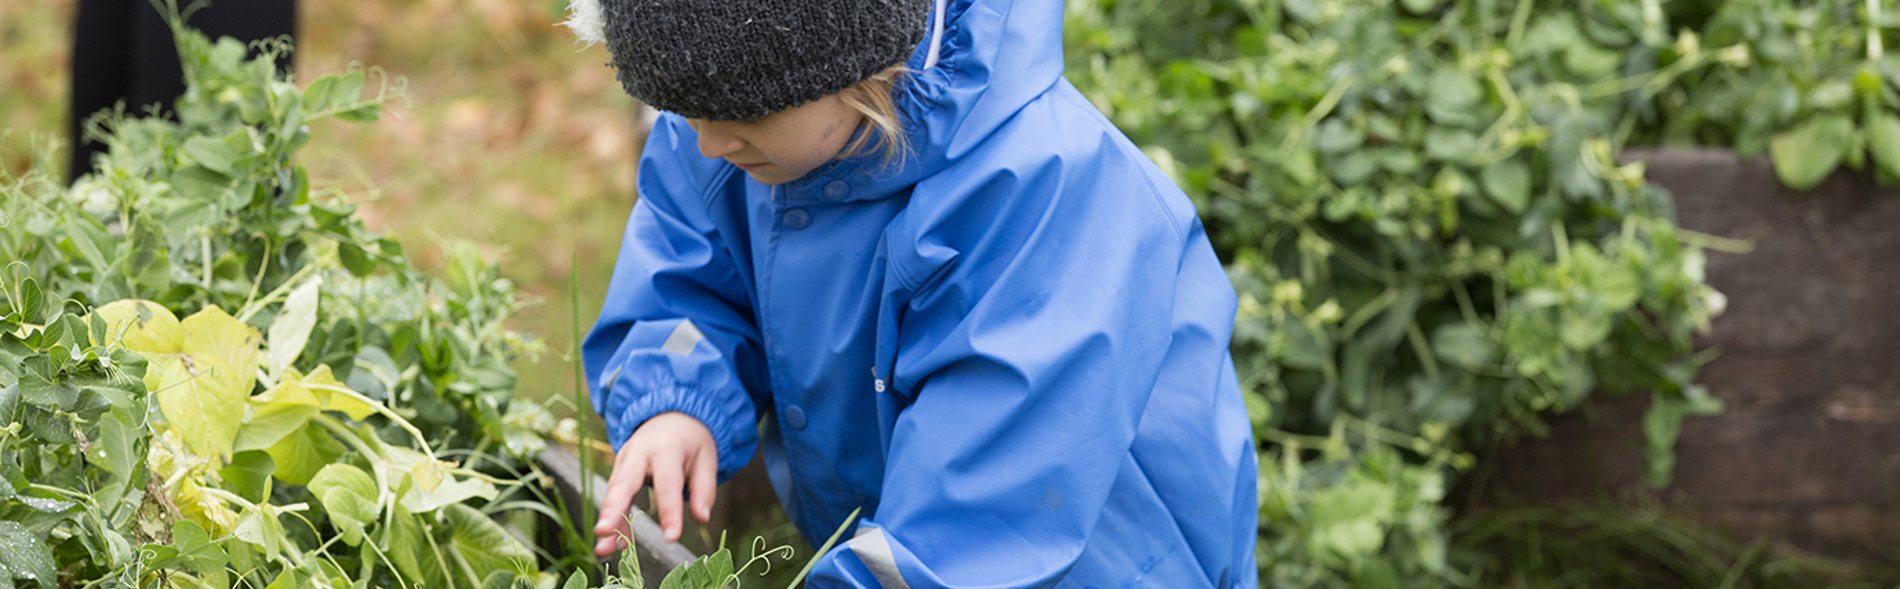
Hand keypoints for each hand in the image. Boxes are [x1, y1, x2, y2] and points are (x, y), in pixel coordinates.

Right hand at [592, 411, 718, 556]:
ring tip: (604, 550)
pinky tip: (617, 543)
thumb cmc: (691, 440)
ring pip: (614, 493)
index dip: (669, 512)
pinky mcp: (619, 470)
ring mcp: (624, 460)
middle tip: (603, 532)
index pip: (667, 484)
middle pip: (624, 484)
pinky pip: (615, 497)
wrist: (670, 414)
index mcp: (665, 449)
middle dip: (613, 509)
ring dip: (608, 522)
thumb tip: (702, 519)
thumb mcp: (706, 458)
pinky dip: (615, 519)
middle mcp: (638, 453)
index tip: (671, 538)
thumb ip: (704, 489)